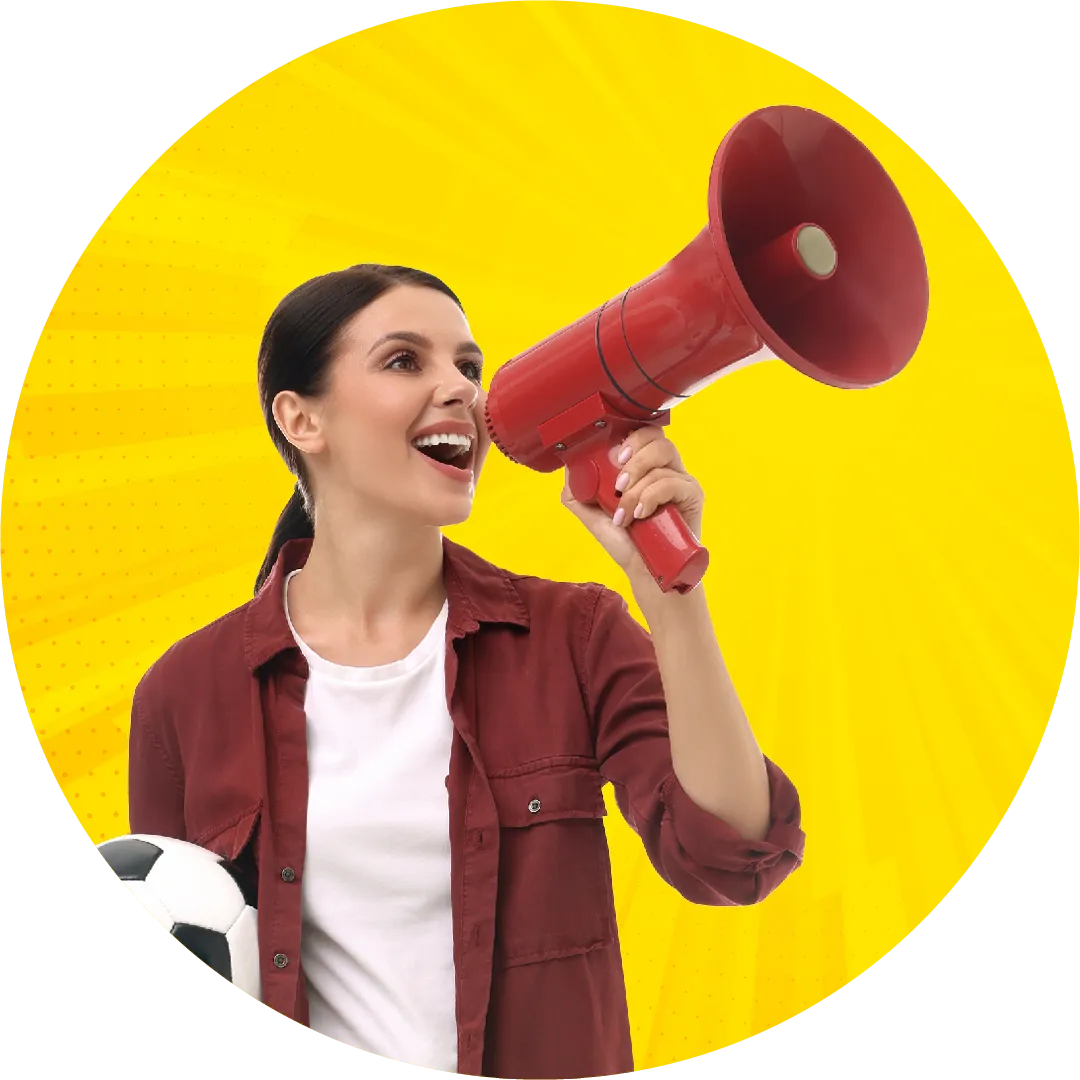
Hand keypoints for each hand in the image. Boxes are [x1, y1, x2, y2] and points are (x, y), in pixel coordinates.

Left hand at [560, 426, 704, 582]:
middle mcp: (665, 467)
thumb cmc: (624, 541)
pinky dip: (651, 496)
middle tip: (617, 484)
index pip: (642, 433)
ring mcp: (681, 479)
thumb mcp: (592, 512)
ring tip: (624, 510)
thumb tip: (568, 464)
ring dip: (637, 484)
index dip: (628, 437)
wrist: (644, 571)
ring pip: (663, 456)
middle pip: (656, 438)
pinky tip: (641, 514)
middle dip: (633, 457)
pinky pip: (672, 482)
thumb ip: (578, 489)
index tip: (614, 456)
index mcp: (645, 465)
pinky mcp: (692, 495)